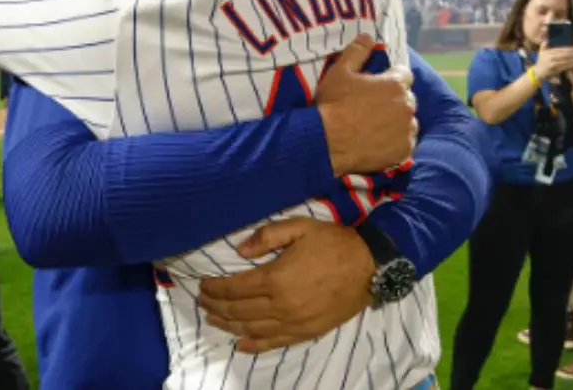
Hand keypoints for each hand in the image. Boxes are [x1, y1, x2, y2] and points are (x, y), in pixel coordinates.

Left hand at [199, 217, 373, 352]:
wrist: (369, 266)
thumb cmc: (333, 243)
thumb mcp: (300, 227)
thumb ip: (267, 236)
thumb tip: (240, 250)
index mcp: (276, 278)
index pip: (234, 288)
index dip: (215, 288)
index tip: (203, 285)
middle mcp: (280, 305)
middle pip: (238, 310)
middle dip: (216, 306)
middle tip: (202, 301)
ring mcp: (293, 322)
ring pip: (251, 329)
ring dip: (228, 325)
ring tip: (213, 319)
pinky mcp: (306, 332)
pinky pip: (273, 343)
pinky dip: (253, 345)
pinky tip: (240, 344)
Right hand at [316, 34, 416, 175]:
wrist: (327, 143)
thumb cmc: (333, 104)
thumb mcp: (339, 72)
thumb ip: (357, 51)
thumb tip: (368, 36)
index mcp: (395, 84)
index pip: (404, 75)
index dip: (391, 78)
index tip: (378, 85)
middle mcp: (406, 105)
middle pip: (406, 98)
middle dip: (394, 100)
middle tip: (373, 107)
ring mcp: (407, 130)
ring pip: (408, 121)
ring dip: (397, 121)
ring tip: (376, 126)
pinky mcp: (404, 150)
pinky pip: (406, 142)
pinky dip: (396, 141)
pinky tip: (379, 141)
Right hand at [533, 42, 572, 80]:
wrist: (538, 72)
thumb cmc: (541, 61)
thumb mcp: (541, 52)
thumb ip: (543, 45)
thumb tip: (546, 39)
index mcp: (548, 52)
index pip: (559, 49)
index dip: (567, 49)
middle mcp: (549, 57)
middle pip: (562, 55)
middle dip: (571, 54)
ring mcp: (552, 64)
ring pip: (564, 61)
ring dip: (571, 59)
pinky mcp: (554, 70)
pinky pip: (563, 67)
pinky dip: (569, 65)